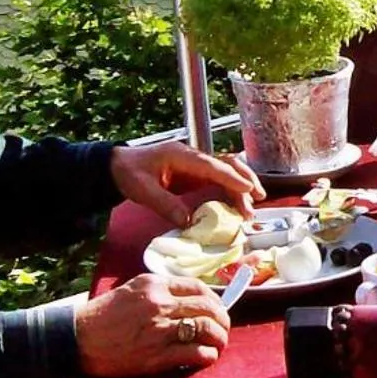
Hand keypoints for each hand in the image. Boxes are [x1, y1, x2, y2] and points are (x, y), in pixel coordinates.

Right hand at [75, 274, 229, 377]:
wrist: (77, 338)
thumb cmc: (103, 315)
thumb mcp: (131, 290)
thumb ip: (159, 291)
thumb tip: (188, 299)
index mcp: (155, 285)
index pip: (198, 287)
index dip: (215, 299)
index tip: (218, 309)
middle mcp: (160, 304)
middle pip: (208, 308)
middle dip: (222, 320)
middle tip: (223, 329)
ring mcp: (160, 330)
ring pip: (206, 329)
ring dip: (219, 339)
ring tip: (218, 345)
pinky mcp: (157, 356)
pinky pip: (194, 354)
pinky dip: (207, 356)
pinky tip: (207, 358)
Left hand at [110, 142, 263, 223]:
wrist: (118, 166)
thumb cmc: (129, 173)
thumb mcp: (142, 190)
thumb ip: (164, 204)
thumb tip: (187, 222)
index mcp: (181, 155)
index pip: (212, 165)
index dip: (231, 177)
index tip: (248, 189)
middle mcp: (193, 158)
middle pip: (227, 163)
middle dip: (245, 178)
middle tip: (258, 198)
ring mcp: (195, 166)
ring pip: (226, 172)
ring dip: (241, 187)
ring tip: (250, 209)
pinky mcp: (194, 176)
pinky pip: (218, 181)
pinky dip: (230, 192)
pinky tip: (236, 207)